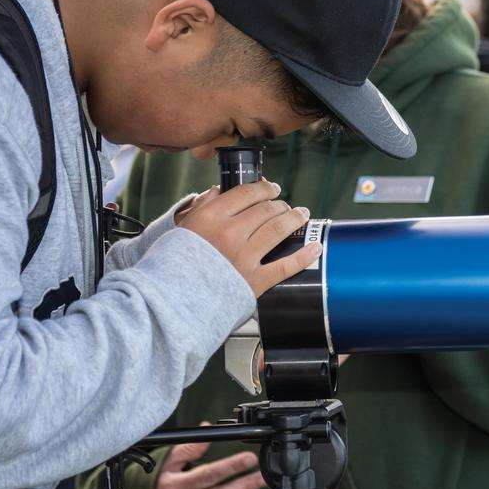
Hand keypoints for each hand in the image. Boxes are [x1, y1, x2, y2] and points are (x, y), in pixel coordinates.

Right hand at [178, 180, 321, 296]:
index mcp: (211, 217)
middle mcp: (230, 233)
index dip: (265, 188)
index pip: (247, 193)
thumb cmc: (175, 264)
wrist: (173, 300)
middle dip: (280, 204)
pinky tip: (315, 247)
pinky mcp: (255, 281)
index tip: (272, 188)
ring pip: (279, 229)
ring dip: (295, 219)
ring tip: (302, 215)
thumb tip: (219, 191)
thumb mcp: (183, 228)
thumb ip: (203, 207)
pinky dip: (305, 255)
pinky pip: (286, 265)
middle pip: (266, 209)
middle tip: (285, 206)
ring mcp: (245, 257)